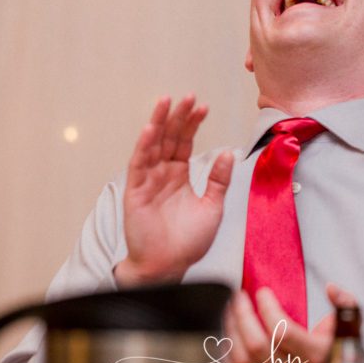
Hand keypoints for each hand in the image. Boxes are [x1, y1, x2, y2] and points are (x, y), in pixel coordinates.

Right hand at [115, 95, 233, 285]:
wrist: (169, 266)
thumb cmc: (188, 242)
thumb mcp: (212, 207)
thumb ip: (219, 180)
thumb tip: (228, 154)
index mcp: (179, 176)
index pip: (185, 143)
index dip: (192, 124)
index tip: (203, 107)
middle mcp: (162, 174)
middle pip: (169, 138)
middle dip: (178, 117)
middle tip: (188, 96)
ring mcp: (147, 181)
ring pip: (152, 145)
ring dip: (158, 123)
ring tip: (165, 102)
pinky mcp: (135, 192)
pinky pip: (138, 165)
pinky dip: (143, 146)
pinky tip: (149, 129)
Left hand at [223, 284, 357, 362]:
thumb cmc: (336, 351)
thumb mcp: (350, 325)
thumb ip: (345, 303)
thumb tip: (330, 288)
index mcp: (315, 355)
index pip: (282, 331)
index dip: (268, 309)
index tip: (262, 292)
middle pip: (257, 345)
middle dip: (243, 315)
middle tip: (239, 296)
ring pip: (243, 360)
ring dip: (231, 331)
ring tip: (231, 311)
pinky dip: (227, 356)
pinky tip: (229, 336)